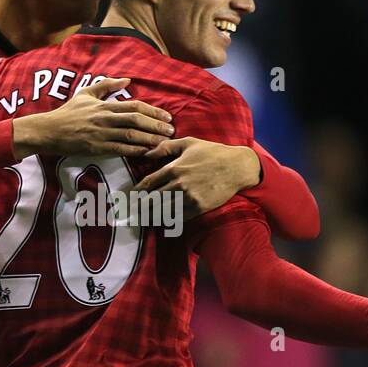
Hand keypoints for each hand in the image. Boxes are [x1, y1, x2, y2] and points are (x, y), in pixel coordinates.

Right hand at [11, 77, 172, 157]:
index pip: (135, 106)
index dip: (153, 111)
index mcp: (105, 105)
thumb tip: (127, 80)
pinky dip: (135, 151)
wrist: (49, 130)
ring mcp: (101, 134)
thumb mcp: (86, 93)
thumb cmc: (68, 112)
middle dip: (156, 126)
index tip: (167, 117)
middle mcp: (105, 118)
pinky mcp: (96, 148)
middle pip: (137, 121)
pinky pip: (120, 150)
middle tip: (171, 131)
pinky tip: (146, 152)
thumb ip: (107, 85)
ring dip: (150, 139)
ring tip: (164, 143)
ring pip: (131, 136)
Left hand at [131, 137, 260, 217]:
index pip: (148, 183)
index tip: (131, 197)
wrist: (236, 167)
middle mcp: (179, 184)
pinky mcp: (199, 208)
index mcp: (174, 168)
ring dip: (151, 216)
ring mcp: (189, 198)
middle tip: (131, 213)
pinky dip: (169, 221)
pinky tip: (162, 223)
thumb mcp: (188, 143)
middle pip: (152, 200)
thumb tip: (147, 153)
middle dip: (140, 207)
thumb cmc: (212, 152)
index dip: (137, 191)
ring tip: (142, 220)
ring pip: (163, 211)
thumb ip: (165, 147)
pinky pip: (179, 217)